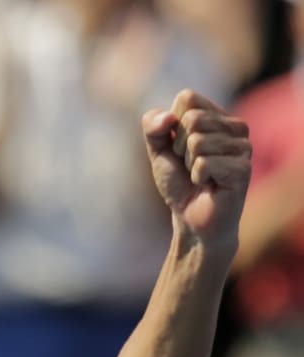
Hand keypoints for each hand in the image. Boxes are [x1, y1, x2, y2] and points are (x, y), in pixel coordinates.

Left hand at [143, 89, 251, 252]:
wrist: (191, 219)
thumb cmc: (178, 183)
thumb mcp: (158, 152)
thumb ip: (153, 128)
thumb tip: (167, 116)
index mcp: (217, 116)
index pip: (187, 98)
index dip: (171, 126)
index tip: (177, 148)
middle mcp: (235, 127)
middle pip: (193, 118)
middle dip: (179, 147)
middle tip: (188, 166)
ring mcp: (243, 147)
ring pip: (197, 141)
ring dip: (189, 164)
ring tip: (199, 177)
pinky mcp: (243, 168)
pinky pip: (204, 163)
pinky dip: (197, 177)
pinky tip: (208, 186)